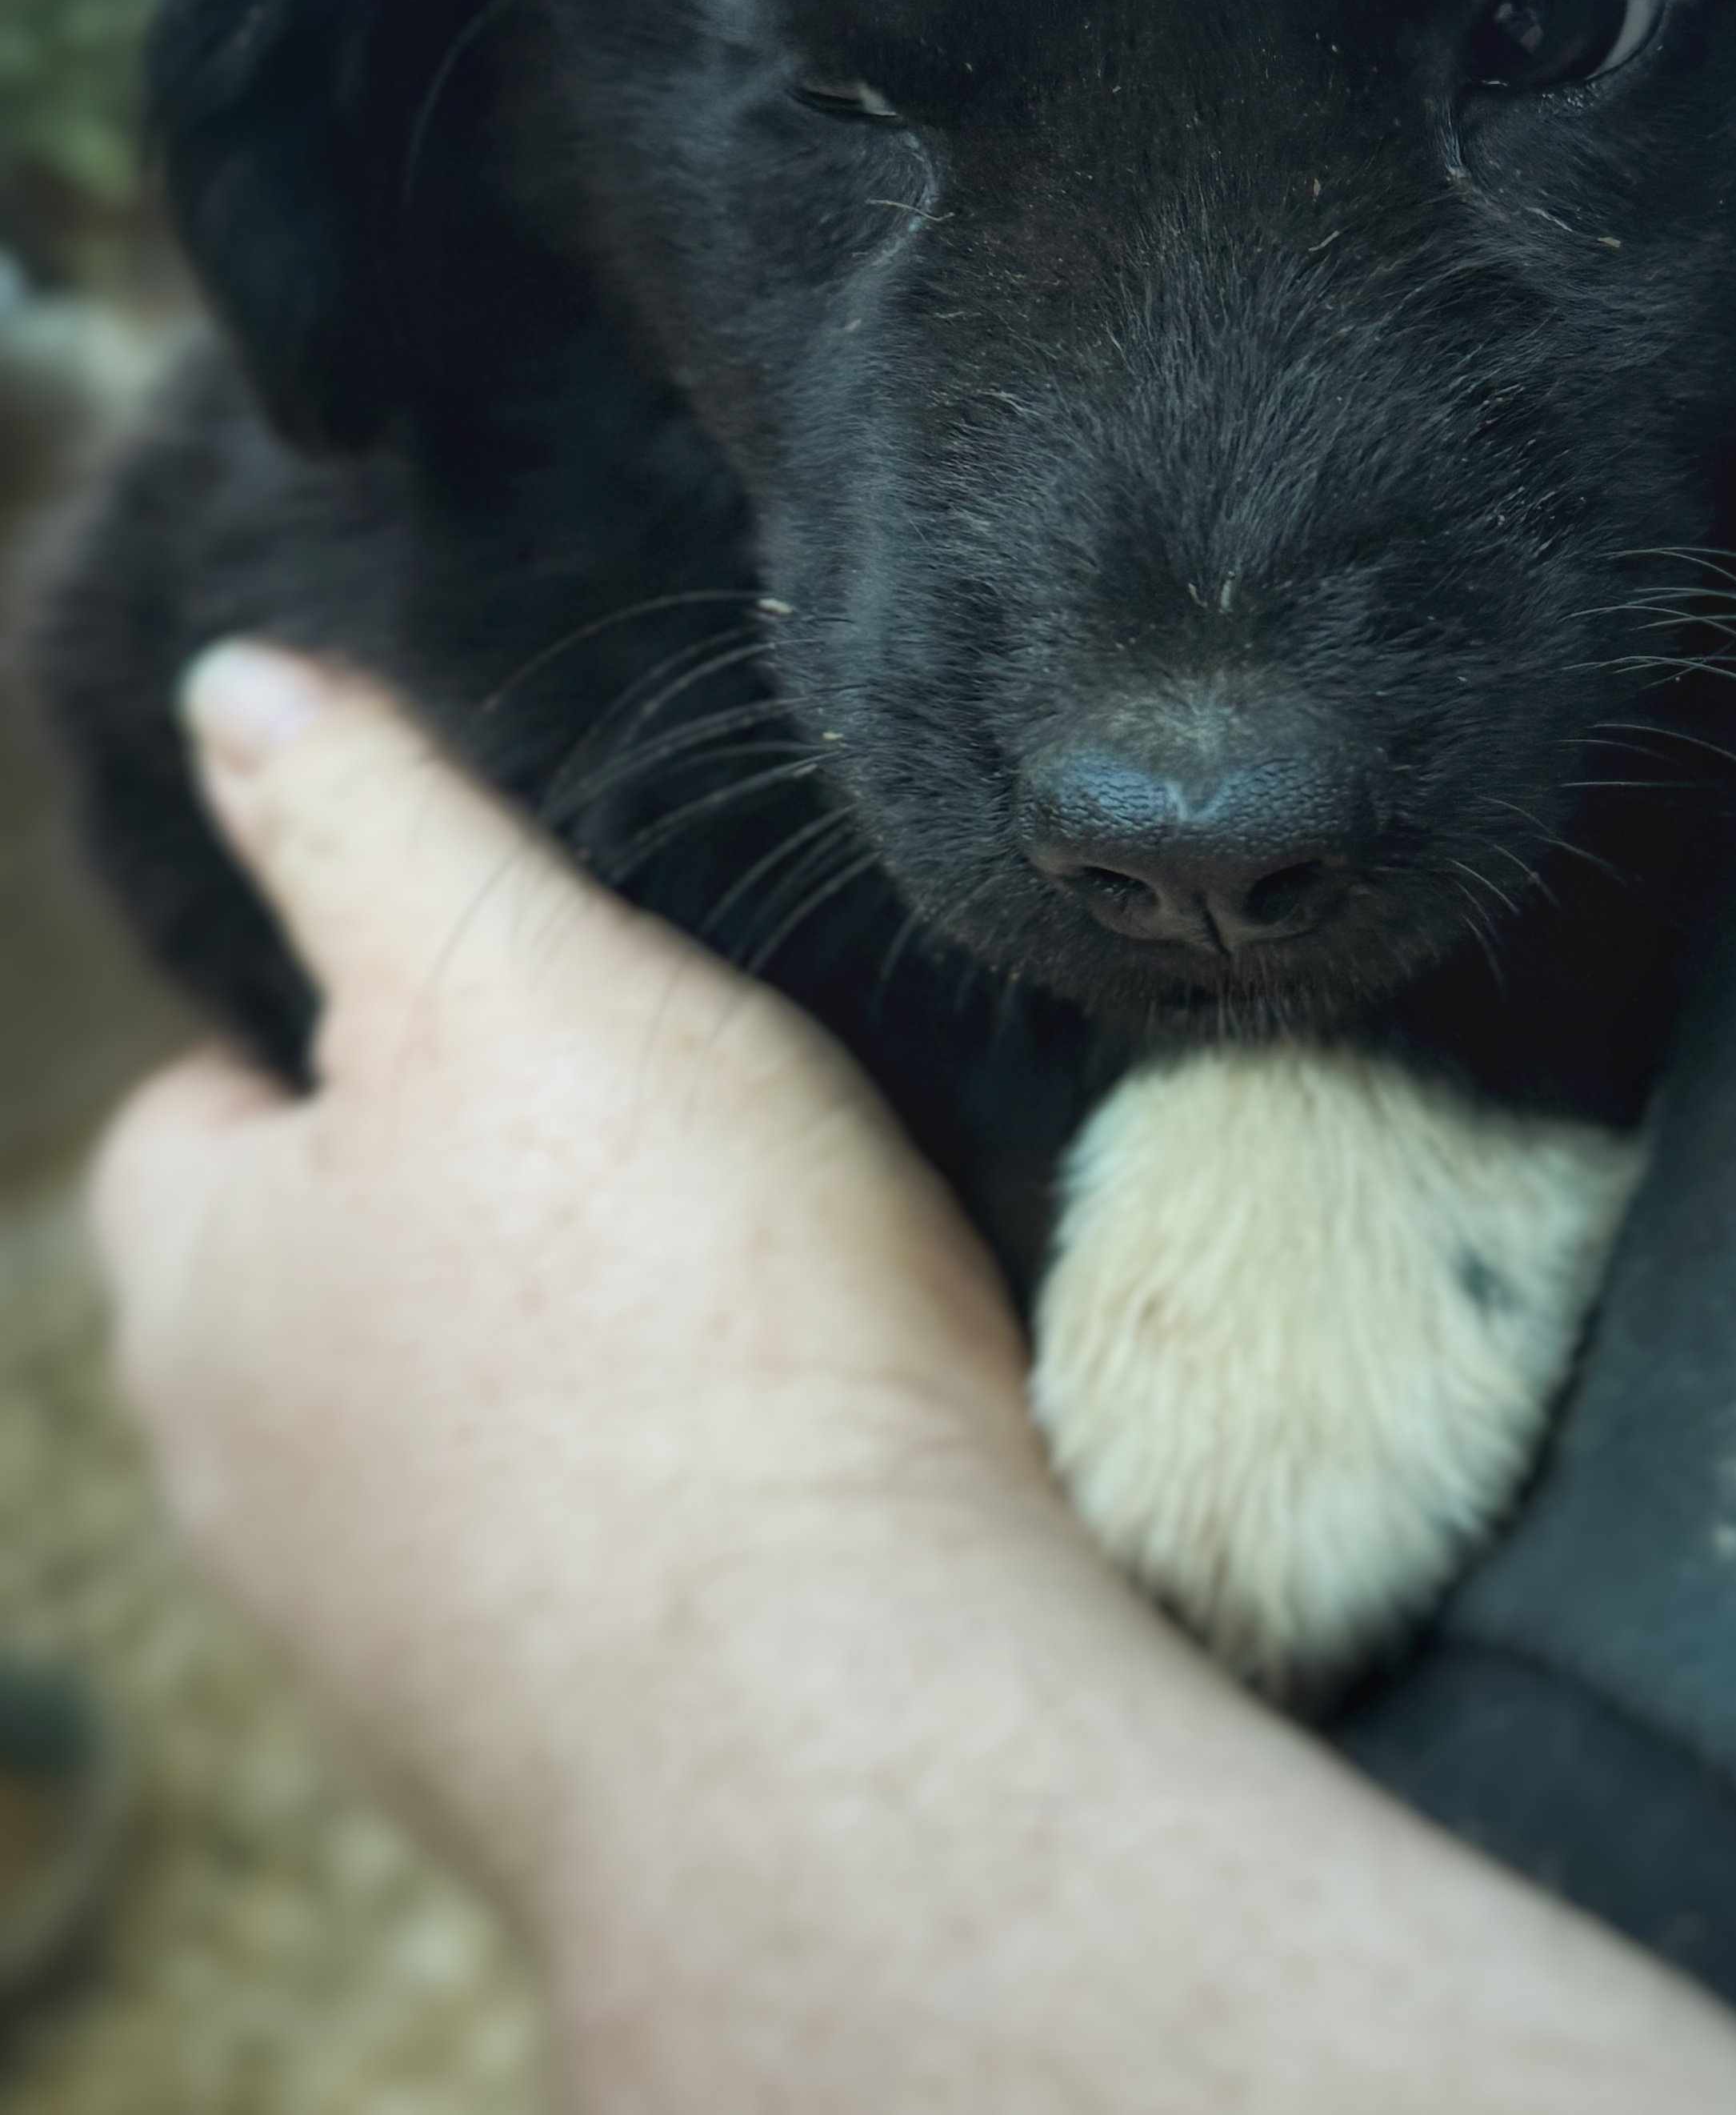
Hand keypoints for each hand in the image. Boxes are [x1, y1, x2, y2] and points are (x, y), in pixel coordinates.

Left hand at [93, 649, 1735, 2112]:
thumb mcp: (513, 972)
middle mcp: (250, 1486)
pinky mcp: (541, 1740)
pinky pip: (578, 1561)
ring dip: (568, 1355)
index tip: (516, 992)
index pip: (204, 1107)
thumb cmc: (676, 1309)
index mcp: (207, 1287)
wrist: (836, 1699)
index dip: (349, 1020)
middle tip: (661, 1117)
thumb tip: (229, 691)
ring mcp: (386, 1637)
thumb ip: (367, 821)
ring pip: (453, 1427)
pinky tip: (794, 1438)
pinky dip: (656, 1494)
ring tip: (756, 1271)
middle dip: (465, 1194)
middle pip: (329, 1272)